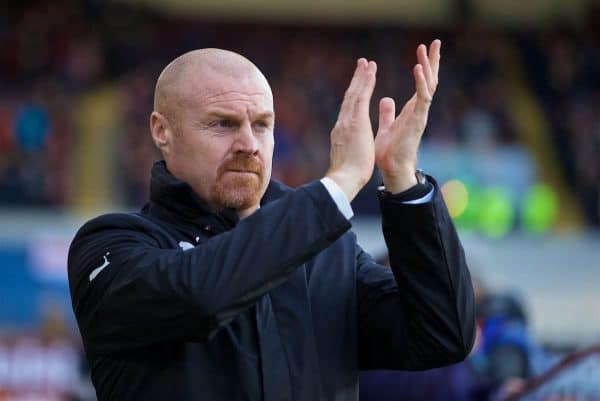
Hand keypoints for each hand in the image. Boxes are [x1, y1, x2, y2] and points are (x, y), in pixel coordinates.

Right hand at [326, 58, 376, 200]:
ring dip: (361, 77)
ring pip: (354, 94)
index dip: (354, 96)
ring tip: (367, 63)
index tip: (358, 85)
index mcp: (341, 133)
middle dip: (356, 81)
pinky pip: (362, 98)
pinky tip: (371, 72)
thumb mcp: (347, 157)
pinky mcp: (356, 122)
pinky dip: (366, 83)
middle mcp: (341, 123)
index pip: (348, 111)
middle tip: (362, 64)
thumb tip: (349, 148)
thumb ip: (348, 148)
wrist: (344, 179)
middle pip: (349, 97)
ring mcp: (347, 121)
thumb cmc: (348, 174)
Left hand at [375, 40, 440, 192]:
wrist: (391, 170)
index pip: (422, 83)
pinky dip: (421, 82)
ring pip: (428, 86)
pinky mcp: (417, 121)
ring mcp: (420, 115)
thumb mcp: (386, 126)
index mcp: (412, 110)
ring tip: (427, 49)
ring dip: (428, 67)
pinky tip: (419, 68)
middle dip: (433, 61)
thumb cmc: (389, 152)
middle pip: (429, 81)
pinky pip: (422, 98)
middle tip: (435, 42)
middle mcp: (419, 111)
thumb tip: (386, 99)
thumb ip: (388, 113)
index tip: (424, 49)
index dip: (424, 66)